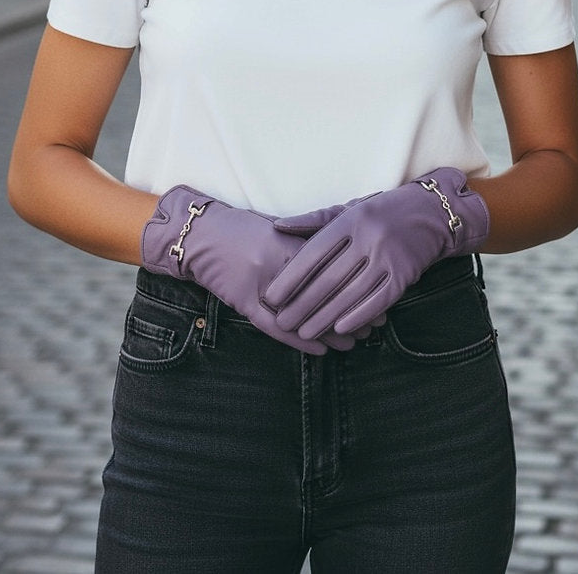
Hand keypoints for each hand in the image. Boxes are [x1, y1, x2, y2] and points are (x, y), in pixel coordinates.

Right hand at [140, 186, 354, 354]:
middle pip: (319, 292)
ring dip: (328, 330)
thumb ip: (305, 237)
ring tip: (353, 342)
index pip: (327, 265)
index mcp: (285, 240)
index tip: (378, 293)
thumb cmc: (240, 227)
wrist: (199, 234)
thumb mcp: (276, 227)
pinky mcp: (241, 301)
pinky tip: (319, 351)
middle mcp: (273, 262)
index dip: (354, 282)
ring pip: (300, 313)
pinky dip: (297, 341)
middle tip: (374, 323)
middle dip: (349, 309)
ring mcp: (256, 283)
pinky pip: (272, 326)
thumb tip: (342, 251)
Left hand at [265, 168, 489, 339]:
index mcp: (350, 220)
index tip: (270, 296)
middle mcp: (368, 237)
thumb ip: (313, 220)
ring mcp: (388, 257)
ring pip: (351, 293)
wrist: (431, 213)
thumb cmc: (380, 212)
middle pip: (330, 277)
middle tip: (283, 322)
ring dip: (325, 317)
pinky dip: (358, 316)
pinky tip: (340, 329)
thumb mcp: (348, 209)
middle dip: (303, 304)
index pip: (314, 252)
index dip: (290, 277)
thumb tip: (277, 227)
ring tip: (304, 332)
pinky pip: (378, 300)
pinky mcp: (405, 274)